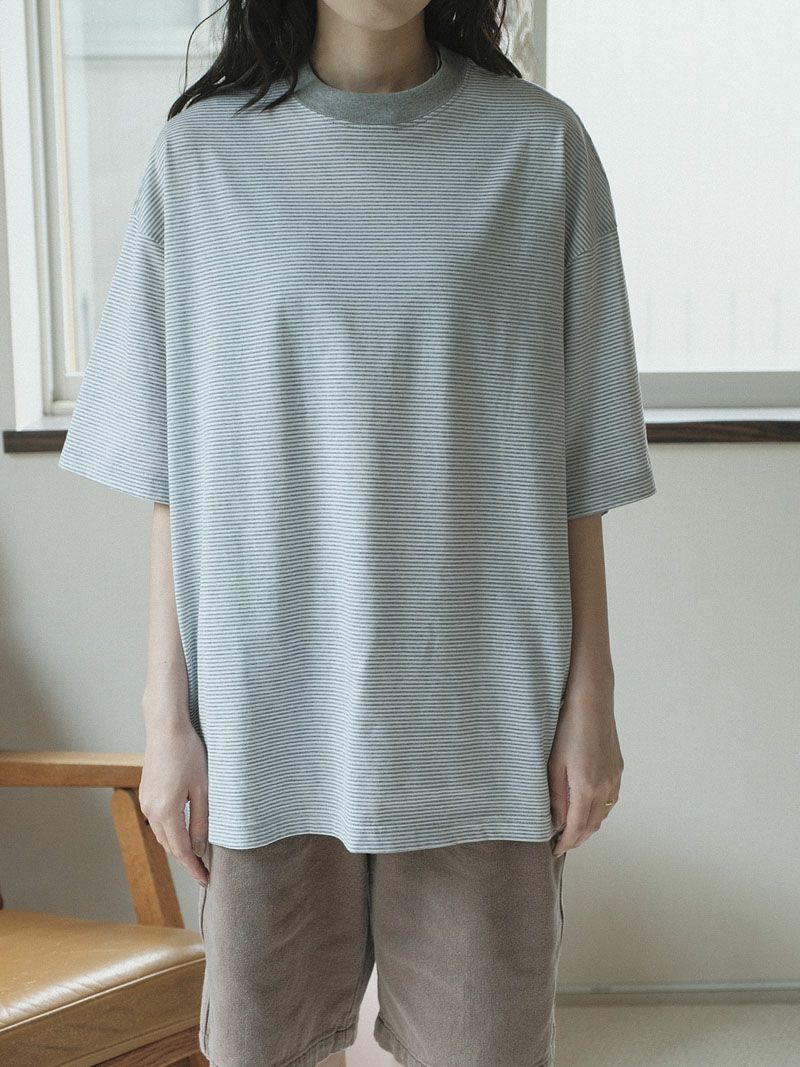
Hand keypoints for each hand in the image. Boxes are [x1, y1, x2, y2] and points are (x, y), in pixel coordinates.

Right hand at [138, 712, 209, 886]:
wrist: (166, 728)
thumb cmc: (189, 753)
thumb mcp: (202, 788)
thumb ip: (201, 820)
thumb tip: (201, 848)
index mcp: (167, 811)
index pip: (181, 850)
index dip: (194, 868)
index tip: (206, 880)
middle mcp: (151, 810)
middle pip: (169, 845)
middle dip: (187, 859)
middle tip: (205, 871)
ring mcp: (146, 802)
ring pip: (162, 834)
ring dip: (177, 846)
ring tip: (197, 854)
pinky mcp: (146, 793)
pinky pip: (157, 821)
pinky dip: (170, 831)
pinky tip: (183, 831)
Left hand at [547, 680, 622, 857]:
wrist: (591, 701)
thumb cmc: (567, 727)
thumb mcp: (553, 762)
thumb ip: (556, 795)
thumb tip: (557, 821)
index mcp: (587, 787)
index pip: (577, 827)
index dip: (566, 842)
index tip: (555, 850)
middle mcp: (605, 786)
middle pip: (593, 824)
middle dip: (578, 838)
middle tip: (561, 844)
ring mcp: (614, 776)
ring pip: (603, 813)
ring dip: (589, 825)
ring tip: (572, 829)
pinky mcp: (618, 767)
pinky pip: (610, 798)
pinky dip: (599, 809)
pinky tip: (588, 806)